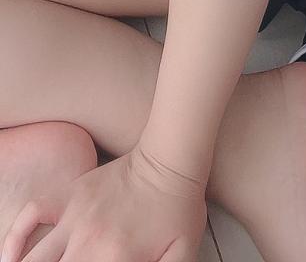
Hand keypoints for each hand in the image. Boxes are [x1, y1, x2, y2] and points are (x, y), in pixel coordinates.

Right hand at [0, 145, 208, 261]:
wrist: (171, 161)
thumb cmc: (179, 209)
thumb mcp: (181, 253)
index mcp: (115, 260)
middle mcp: (88, 241)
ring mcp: (74, 216)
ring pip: (35, 258)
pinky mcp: (69, 194)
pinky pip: (31, 214)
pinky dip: (15, 237)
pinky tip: (12, 255)